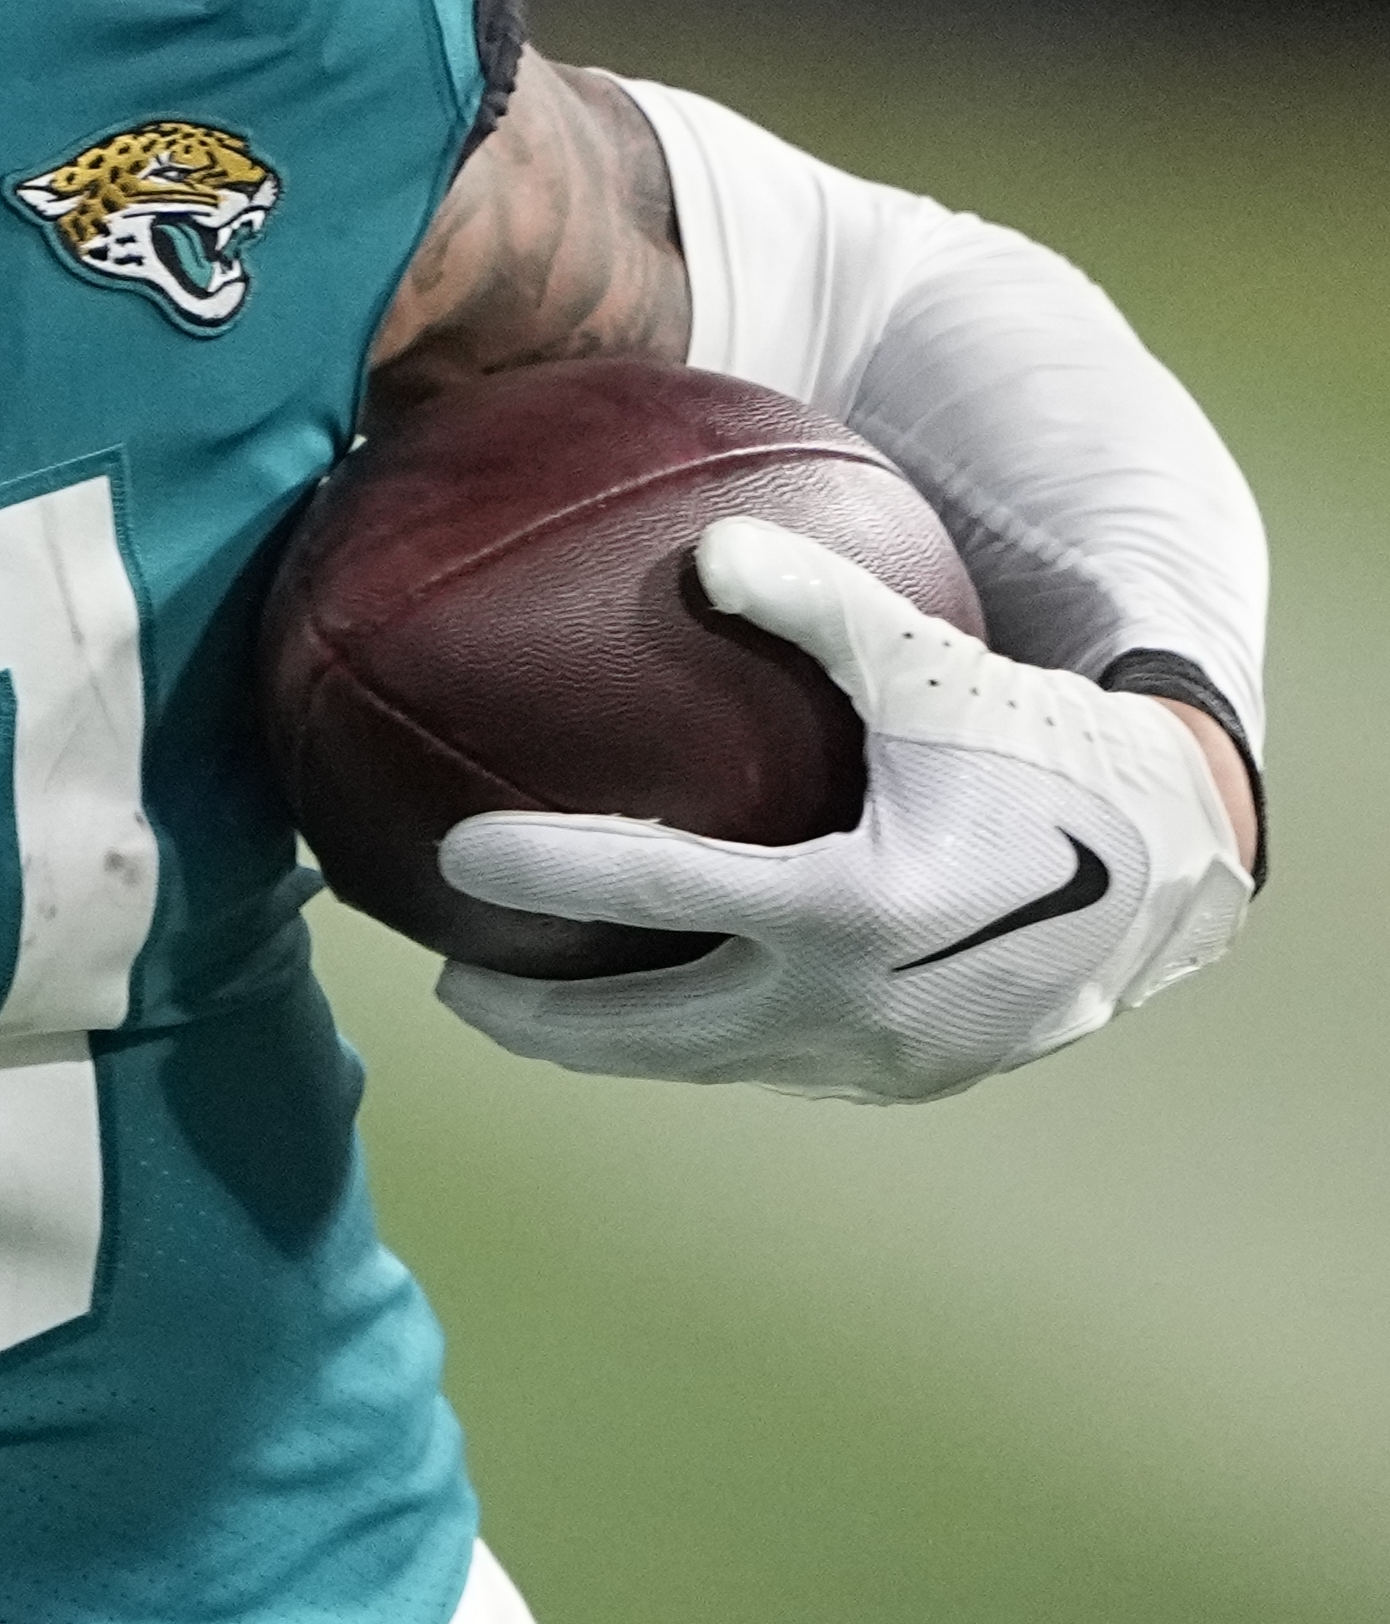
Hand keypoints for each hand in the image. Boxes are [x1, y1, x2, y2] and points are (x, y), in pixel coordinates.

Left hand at [431, 517, 1255, 1101]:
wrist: (1177, 863)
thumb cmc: (1043, 744)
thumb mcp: (931, 664)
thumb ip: (816, 602)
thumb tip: (703, 545)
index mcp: (854, 904)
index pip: (658, 893)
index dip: (546, 875)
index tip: (451, 859)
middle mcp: (859, 1001)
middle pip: (651, 1030)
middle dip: (538, 1019)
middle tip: (447, 984)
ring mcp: (883, 1056)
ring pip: (706, 1063)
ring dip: (609, 1046)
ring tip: (517, 1010)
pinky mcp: (906, 1078)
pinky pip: (769, 1065)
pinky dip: (692, 1045)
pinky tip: (643, 1007)